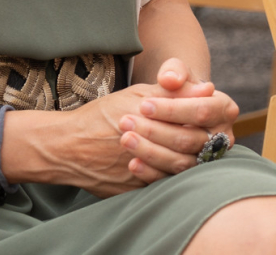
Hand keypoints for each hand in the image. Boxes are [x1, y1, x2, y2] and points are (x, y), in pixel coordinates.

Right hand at [6, 59, 237, 196]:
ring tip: (189, 147)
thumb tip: (207, 87)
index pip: (194, 117)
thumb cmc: (103, 115)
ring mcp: (142, 170)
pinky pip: (164, 183)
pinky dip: (173, 173)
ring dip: (188, 156)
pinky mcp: (136, 189)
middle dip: (197, 136)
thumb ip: (172, 91)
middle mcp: (147, 143)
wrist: (68, 146)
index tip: (205, 111)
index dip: (203, 114)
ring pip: (180, 167)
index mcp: (149, 115)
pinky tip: (175, 164)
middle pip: (190, 144)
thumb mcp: (137, 95)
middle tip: (202, 130)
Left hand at [118, 58, 239, 182]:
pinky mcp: (192, 176)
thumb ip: (174, 72)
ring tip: (126, 140)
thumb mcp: (175, 73)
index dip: (171, 110)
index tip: (144, 106)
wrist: (175, 110)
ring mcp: (209, 160)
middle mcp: (222, 138)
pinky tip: (133, 163)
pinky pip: (172, 179)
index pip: (201, 111)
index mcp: (224, 109)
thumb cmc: (176, 87)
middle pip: (189, 139)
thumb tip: (170, 79)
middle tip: (126, 123)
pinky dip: (151, 172)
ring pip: (181, 162)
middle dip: (155, 131)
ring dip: (150, 152)